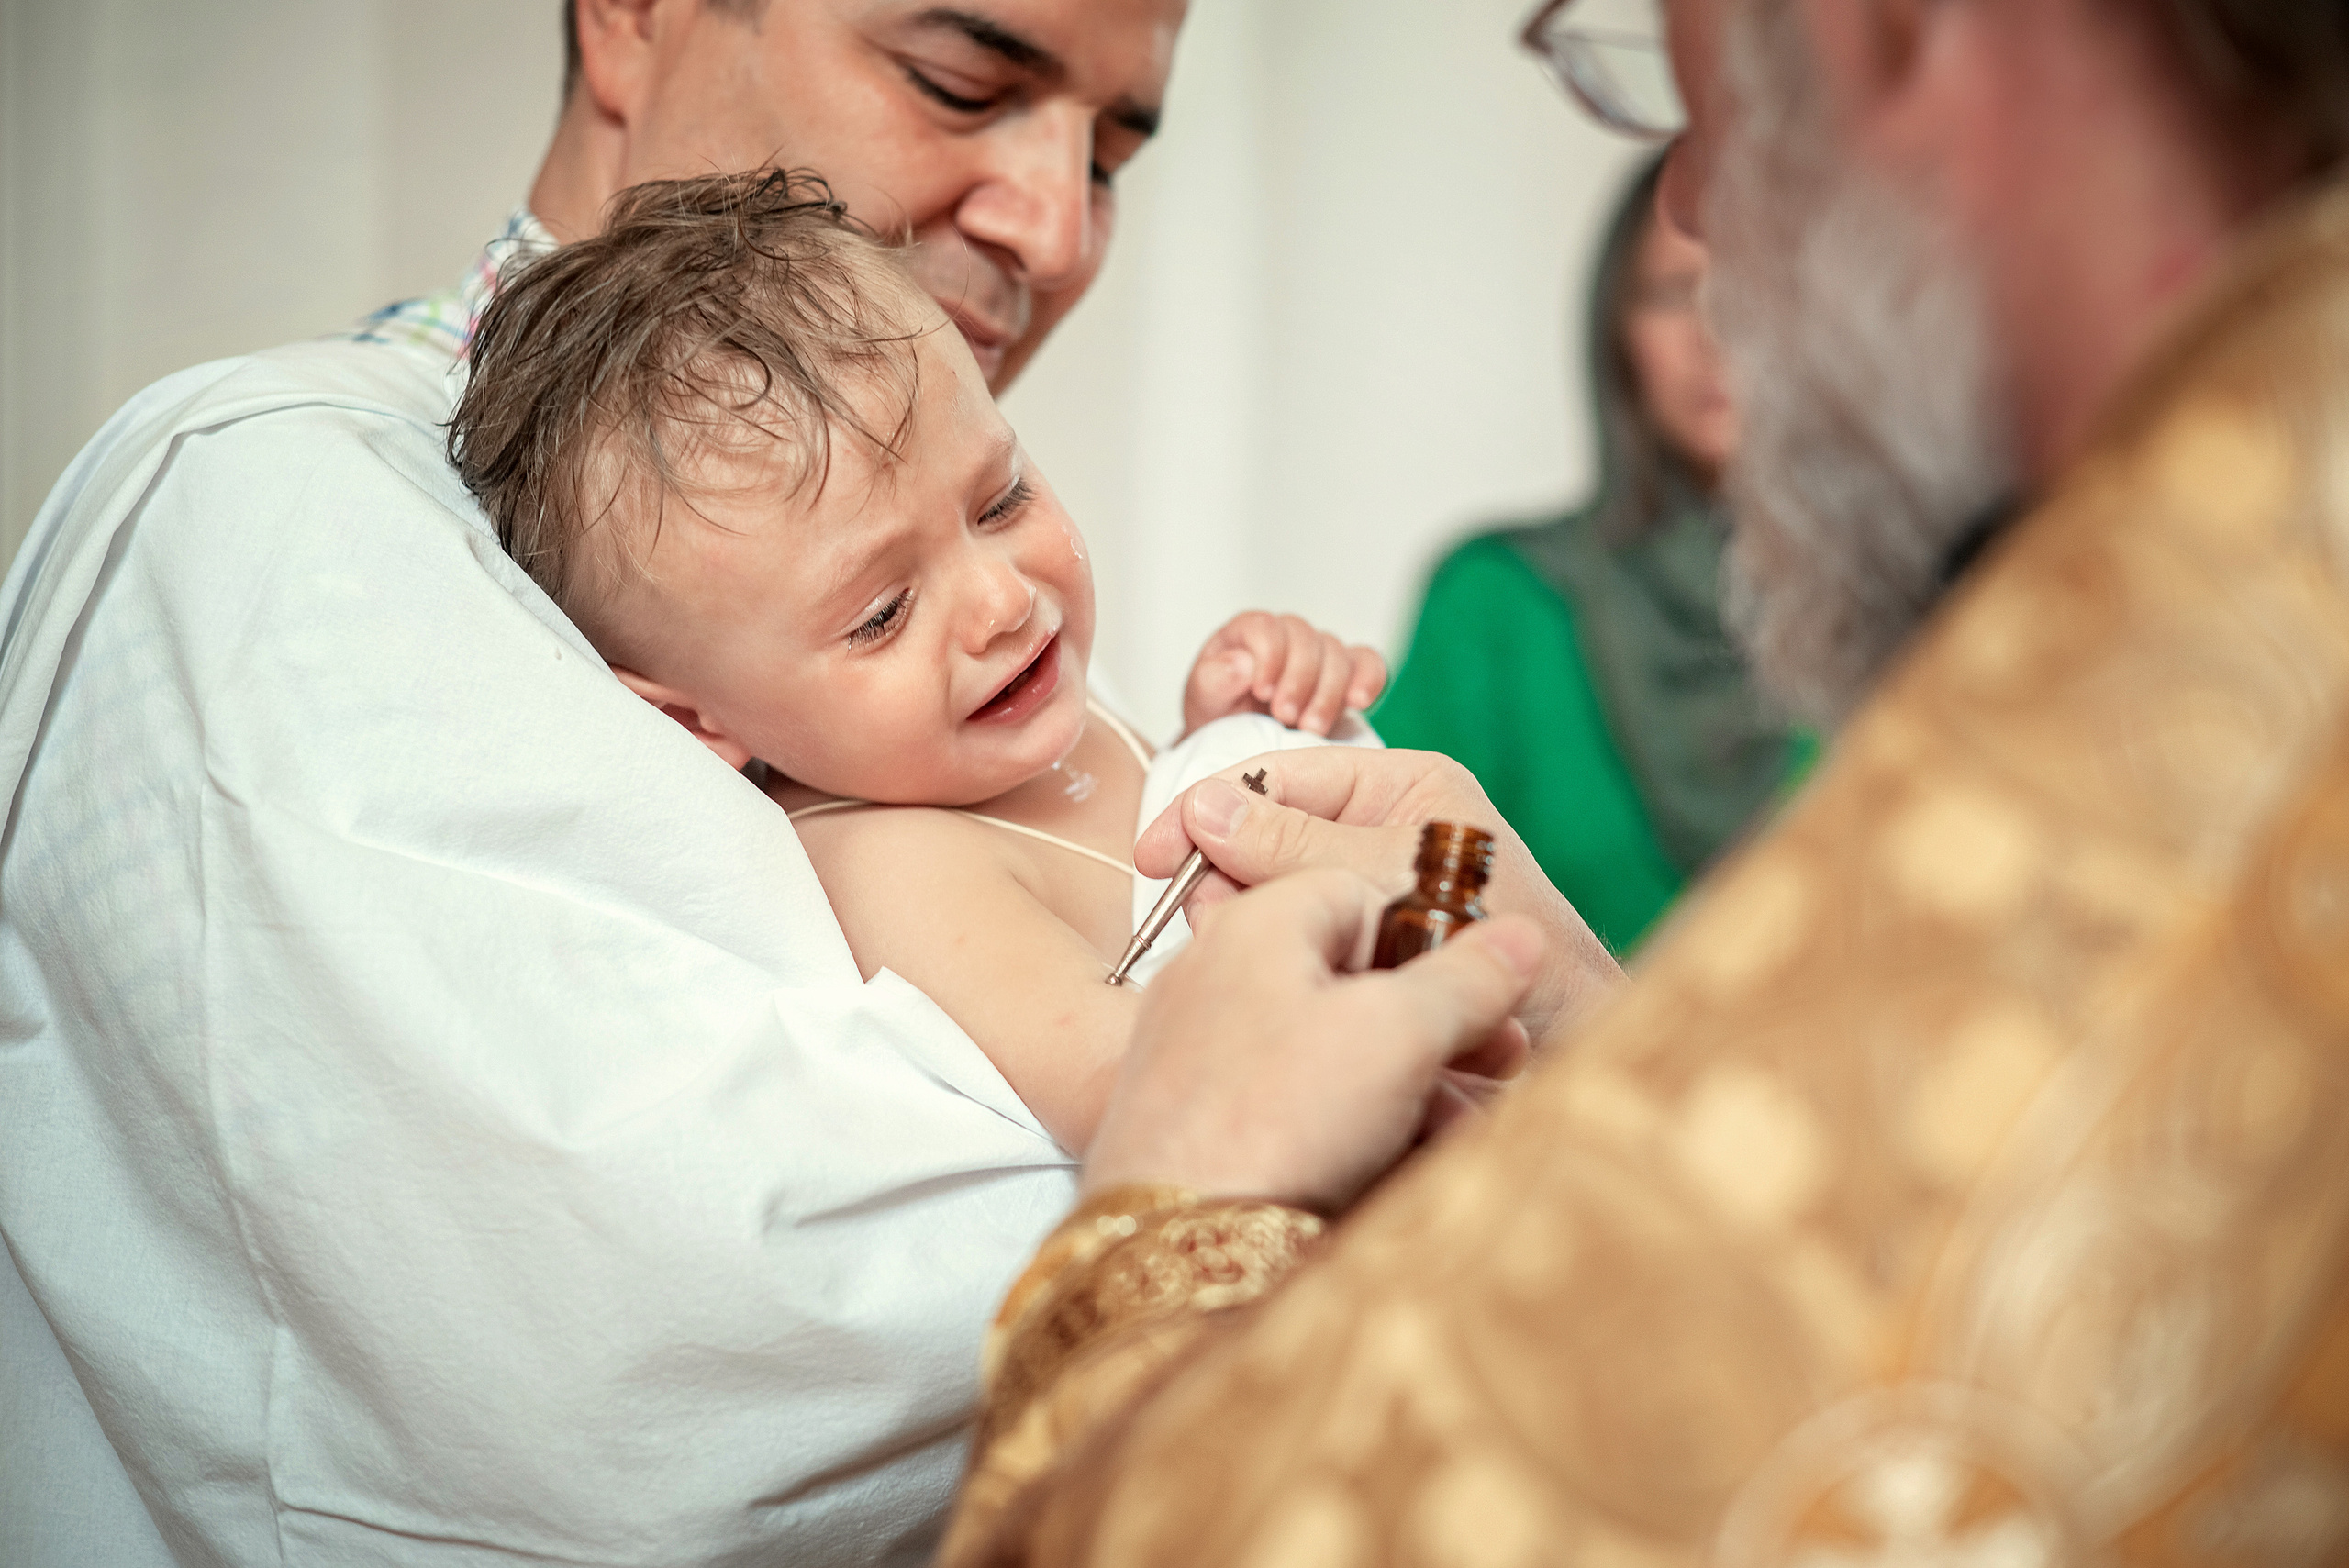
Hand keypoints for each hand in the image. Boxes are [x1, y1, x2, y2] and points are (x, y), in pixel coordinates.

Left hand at [1085, 869, 1543, 1211]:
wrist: (1174, 1251)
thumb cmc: (1272, 1124)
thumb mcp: (1397, 1035)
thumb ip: (1466, 977)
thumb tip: (1521, 938)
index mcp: (1254, 928)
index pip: (1360, 894)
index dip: (1430, 937)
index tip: (1480, 986)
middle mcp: (1217, 980)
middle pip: (1351, 980)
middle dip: (1437, 1027)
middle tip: (1498, 1061)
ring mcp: (1203, 1056)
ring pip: (1331, 1051)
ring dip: (1412, 1087)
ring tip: (1462, 1135)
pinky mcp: (1202, 1127)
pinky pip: (1295, 1107)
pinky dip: (1354, 1128)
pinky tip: (1403, 1168)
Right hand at [1134, 746, 1624, 1047]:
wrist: (1579, 1047)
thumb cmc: (1524, 954)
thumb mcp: (1400, 881)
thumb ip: (1301, 845)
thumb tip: (1207, 808)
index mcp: (1398, 788)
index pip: (1276, 776)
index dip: (1208, 811)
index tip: (1154, 857)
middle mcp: (1378, 833)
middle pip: (1261, 840)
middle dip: (1232, 885)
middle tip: (1220, 931)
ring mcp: (1367, 894)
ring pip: (1269, 901)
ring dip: (1260, 935)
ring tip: (1289, 974)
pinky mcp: (1362, 952)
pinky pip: (1295, 947)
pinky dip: (1286, 970)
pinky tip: (1298, 999)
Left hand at [1182, 612, 1386, 737]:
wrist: (1240, 749)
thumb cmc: (1219, 719)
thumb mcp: (1202, 702)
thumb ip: (1213, 680)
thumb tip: (1241, 663)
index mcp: (1247, 634)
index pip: (1266, 627)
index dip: (1269, 657)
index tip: (1262, 692)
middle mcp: (1286, 638)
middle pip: (1306, 638)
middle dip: (1299, 680)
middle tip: (1286, 716)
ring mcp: (1319, 655)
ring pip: (1337, 654)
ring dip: (1327, 693)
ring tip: (1310, 728)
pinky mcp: (1346, 676)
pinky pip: (1368, 663)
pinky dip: (1368, 679)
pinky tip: (1358, 703)